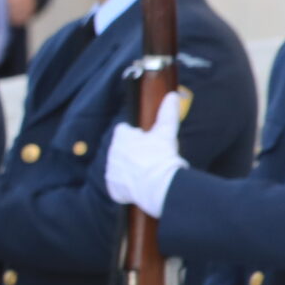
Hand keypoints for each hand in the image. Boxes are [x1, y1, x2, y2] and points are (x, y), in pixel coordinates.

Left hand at [106, 94, 184, 217]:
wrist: (159, 184)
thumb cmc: (162, 156)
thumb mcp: (166, 132)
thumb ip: (168, 113)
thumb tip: (172, 95)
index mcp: (121, 137)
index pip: (123, 131)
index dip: (135, 136)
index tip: (145, 141)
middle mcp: (112, 153)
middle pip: (121, 150)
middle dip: (132, 153)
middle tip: (150, 159)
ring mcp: (111, 171)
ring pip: (120, 168)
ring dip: (130, 170)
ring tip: (147, 174)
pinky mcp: (113, 188)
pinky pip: (118, 187)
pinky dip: (127, 187)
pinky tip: (140, 187)